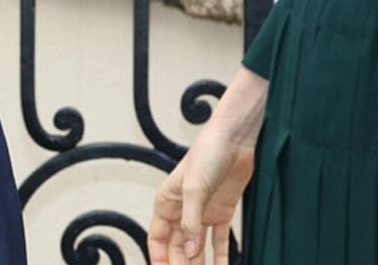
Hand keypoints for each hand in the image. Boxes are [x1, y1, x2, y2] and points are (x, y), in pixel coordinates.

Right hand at [148, 67, 267, 264]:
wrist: (235, 140)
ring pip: (197, 248)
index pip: (158, 239)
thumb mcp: (195, 188)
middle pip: (178, 248)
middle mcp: (182, 210)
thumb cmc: (208, 155)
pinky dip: (221, 258)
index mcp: (167, 202)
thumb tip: (187, 253)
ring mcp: (203, 213)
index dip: (159, 260)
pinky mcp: (222, 213)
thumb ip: (190, 222)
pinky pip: (219, 242)